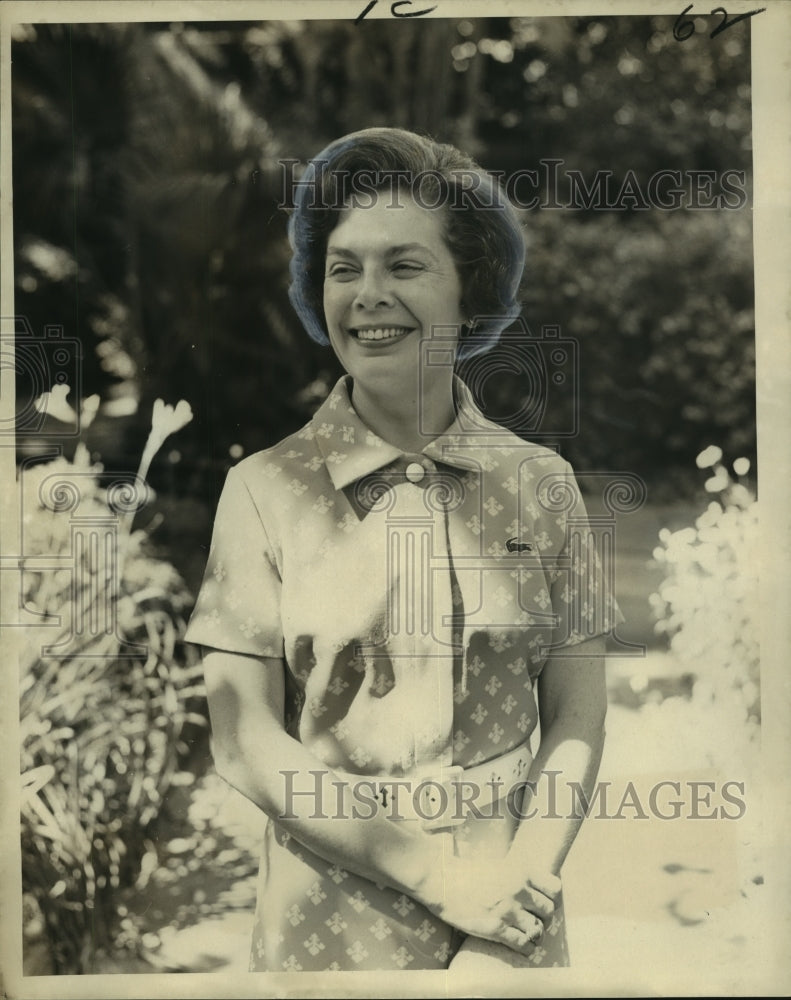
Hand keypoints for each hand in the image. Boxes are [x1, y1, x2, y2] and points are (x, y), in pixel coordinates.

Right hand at [420, 856, 560, 955]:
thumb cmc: (467, 871)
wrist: (441, 878)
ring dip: (534, 935)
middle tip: (533, 920)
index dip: (550, 898)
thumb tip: (533, 891)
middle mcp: (518, 890)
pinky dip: (527, 949)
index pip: (554, 889)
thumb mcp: (498, 865)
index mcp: (520, 871)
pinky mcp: (495, 928)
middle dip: (542, 918)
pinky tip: (524, 948)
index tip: (542, 903)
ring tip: (529, 936)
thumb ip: (518, 876)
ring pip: (537, 929)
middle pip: (547, 911)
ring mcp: (507, 910)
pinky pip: (522, 944)